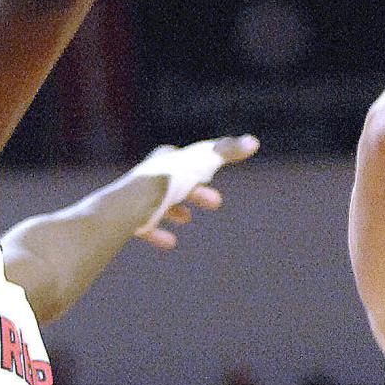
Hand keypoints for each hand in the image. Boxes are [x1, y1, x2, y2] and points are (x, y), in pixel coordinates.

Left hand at [135, 134, 259, 248]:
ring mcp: (138, 200)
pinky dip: (159, 234)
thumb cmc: (168, 181)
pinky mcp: (130, 221)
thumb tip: (253, 141)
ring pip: (158, 204)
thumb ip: (226, 152)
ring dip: (175, 210)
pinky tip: (171, 242)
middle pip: (176, 183)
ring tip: (187, 219)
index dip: (201, 166)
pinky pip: (145, 227)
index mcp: (164, 161)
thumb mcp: (201, 163)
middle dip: (195, 191)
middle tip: (215, 202)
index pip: (185, 160)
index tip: (211, 172)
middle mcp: (149, 177)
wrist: (133, 205)